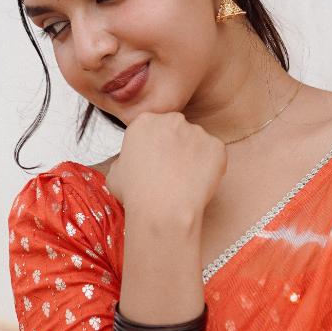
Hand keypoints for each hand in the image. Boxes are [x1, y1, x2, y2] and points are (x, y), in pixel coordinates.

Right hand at [104, 111, 225, 222]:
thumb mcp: (115, 172)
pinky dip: (211, 168)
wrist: (163, 211)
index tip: (155, 162)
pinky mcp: (216, 147)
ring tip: (185, 182)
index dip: (155, 146)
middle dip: (176, 147)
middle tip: (171, 172)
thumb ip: (126, 159)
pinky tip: (198, 183)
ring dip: (194, 158)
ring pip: (197, 143)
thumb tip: (131, 162)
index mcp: (145, 121)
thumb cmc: (136, 195)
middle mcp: (172, 119)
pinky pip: (215, 156)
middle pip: (177, 130)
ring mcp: (197, 131)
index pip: (154, 128)